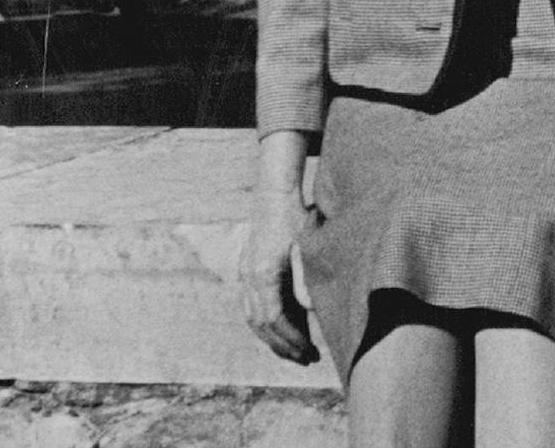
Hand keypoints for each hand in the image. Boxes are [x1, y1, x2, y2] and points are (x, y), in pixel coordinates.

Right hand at [239, 194, 318, 364]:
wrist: (274, 196)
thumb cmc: (295, 218)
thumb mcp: (305, 246)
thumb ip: (305, 278)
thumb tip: (308, 310)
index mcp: (263, 274)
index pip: (274, 319)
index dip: (291, 339)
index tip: (309, 352)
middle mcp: (249, 278)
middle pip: (261, 325)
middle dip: (282, 345)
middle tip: (305, 359)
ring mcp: (245, 275)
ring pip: (253, 318)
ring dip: (272, 338)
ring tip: (294, 351)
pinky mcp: (248, 272)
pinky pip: (251, 306)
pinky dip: (265, 323)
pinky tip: (282, 330)